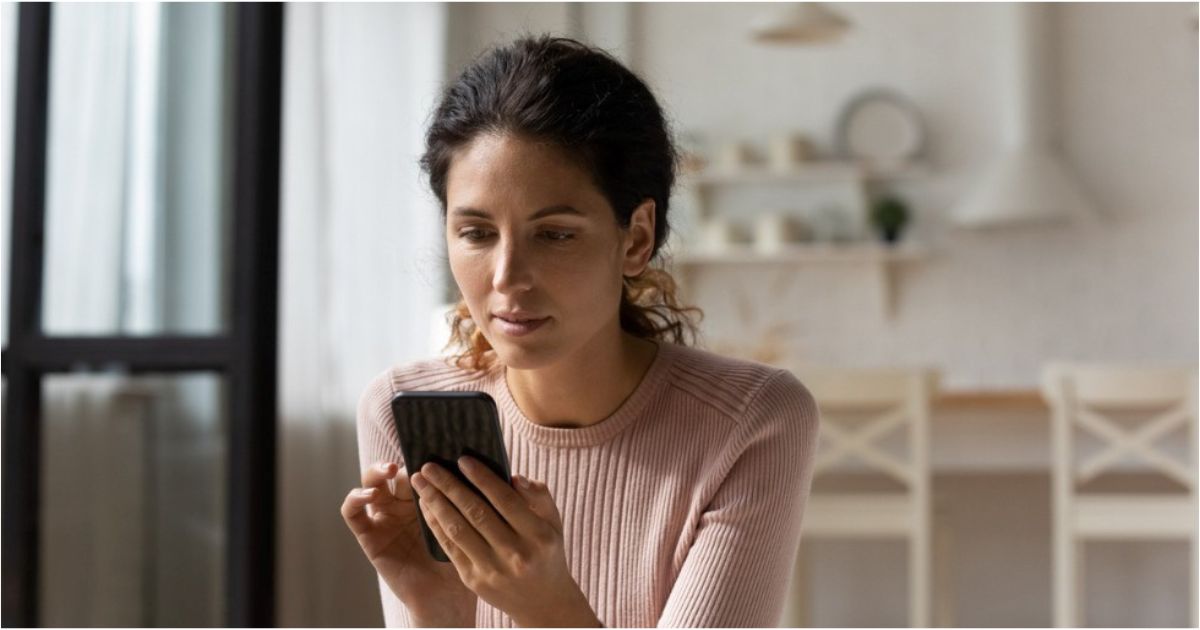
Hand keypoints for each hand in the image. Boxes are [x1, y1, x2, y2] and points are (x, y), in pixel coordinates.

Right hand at [342, 461, 476, 625]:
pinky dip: (355, 499)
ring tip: (390, 471)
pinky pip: (352, 514)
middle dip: (401, 459)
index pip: (419, 466)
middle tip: (413, 459)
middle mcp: (403, 504)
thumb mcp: (468, 522)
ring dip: (376, 472)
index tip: (433, 446)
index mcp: (426, 496)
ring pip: (370, 484)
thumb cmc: (464, 559)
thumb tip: (490, 466)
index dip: (423, 454)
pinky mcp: (369, 536)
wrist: (448, 598)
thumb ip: (467, 496)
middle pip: (393, 471)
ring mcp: (384, 519)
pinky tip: (368, 496)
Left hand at [410, 457, 601, 626]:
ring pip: (458, 529)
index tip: (462, 460)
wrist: (542, 602)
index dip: (482, 478)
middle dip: (449, 486)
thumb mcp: (553, 523)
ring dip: (435, 503)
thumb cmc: (546, 552)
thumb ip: (538, 496)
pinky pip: (450, 547)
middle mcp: (515, 554)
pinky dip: (436, 525)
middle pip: (476, 513)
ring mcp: (493, 570)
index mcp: (538, 536)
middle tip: (429, 467)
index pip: (505, 500)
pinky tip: (426, 507)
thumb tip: (513, 476)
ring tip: (421, 483)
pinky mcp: (474, 581)